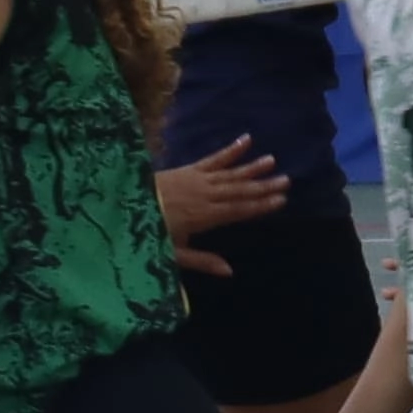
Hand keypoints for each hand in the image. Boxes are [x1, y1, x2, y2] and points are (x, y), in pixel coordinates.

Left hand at [154, 138, 284, 280]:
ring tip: (271, 161)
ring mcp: (197, 179)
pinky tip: (245, 141)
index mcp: (204, 216)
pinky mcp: (189, 169)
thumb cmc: (151, 233)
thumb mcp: (174, 254)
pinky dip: (230, 150)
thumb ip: (202, 261)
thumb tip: (229, 271)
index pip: (238, 210)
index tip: (281, 200)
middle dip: (263, 186)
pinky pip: (213, 158)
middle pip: (239, 190)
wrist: (126, 204)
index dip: (260, 205)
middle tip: (286, 180)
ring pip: (230, 173)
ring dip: (252, 167)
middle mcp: (205, 195)